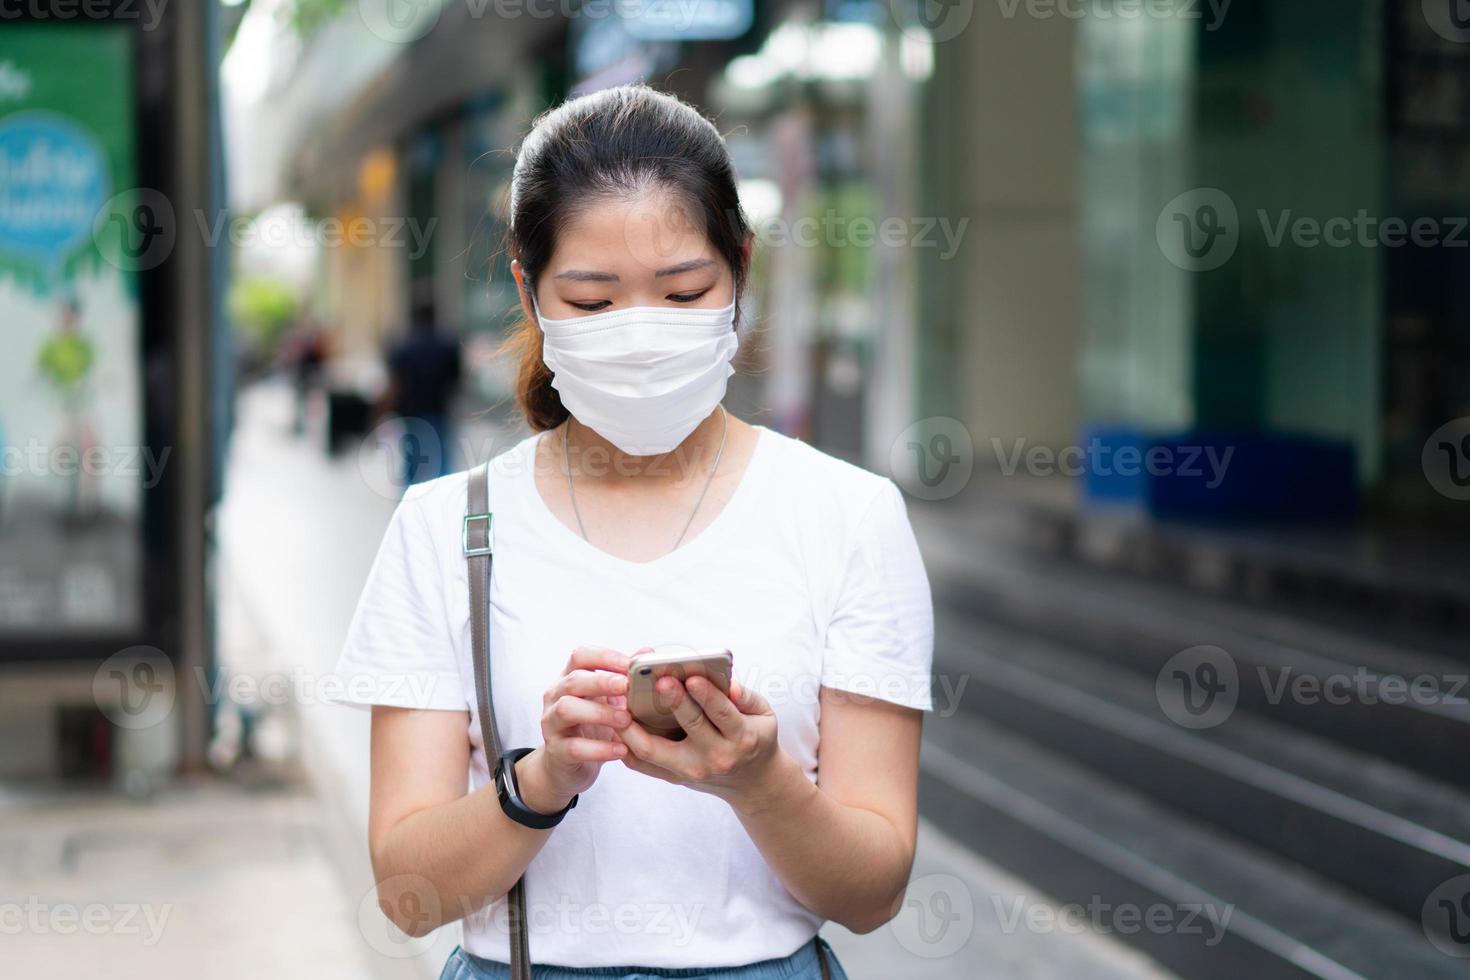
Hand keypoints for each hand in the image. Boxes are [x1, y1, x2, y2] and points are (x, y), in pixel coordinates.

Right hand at [518, 646, 631, 814]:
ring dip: (600, 713)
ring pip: (567, 709)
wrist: (567, 767)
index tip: (631, 665)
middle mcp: (556, 697)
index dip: (605, 657)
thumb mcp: (608, 701)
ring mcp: (552, 723)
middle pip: (573, 680)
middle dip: (602, 682)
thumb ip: (624, 678)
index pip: (580, 656)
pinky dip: (599, 748)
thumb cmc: (592, 727)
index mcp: (570, 679)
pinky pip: (574, 747)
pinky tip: (621, 750)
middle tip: (627, 687)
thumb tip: (647, 652)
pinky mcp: (556, 750)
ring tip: (626, 720)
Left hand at [616, 670, 780, 807]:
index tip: (692, 677)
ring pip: (654, 750)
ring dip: (633, 724)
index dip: (707, 695)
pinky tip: (616, 720)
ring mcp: (691, 771)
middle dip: (674, 701)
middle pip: (689, 727)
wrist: (752, 782)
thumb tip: (730, 685)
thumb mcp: (764, 715)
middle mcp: (715, 757)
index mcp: (741, 738)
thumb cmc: (755, 736)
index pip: (722, 714)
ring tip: (621, 698)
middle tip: (659, 679)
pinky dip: (625, 742)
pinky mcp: (673, 778)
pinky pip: (642, 763)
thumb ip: (747, 697)